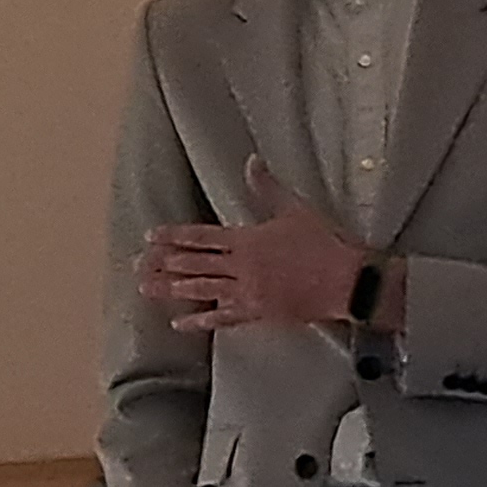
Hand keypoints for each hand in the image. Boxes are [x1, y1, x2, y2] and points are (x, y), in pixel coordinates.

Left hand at [140, 159, 369, 334]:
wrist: (348, 281)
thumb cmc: (324, 243)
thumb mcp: (295, 210)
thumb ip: (267, 188)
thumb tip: (252, 162)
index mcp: (248, 240)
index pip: (202, 237)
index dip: (175, 236)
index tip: (152, 236)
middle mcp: (242, 267)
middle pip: (195, 265)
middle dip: (164, 264)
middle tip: (137, 264)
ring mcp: (248, 292)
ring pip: (202, 291)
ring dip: (173, 290)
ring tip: (146, 288)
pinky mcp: (258, 313)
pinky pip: (223, 319)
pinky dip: (201, 321)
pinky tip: (180, 324)